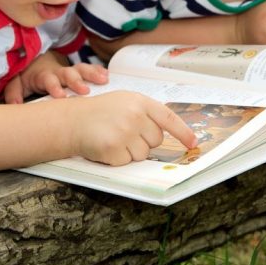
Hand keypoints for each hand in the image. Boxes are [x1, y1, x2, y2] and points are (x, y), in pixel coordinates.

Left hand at [3, 51, 108, 103]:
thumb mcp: (16, 82)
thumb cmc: (27, 75)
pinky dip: (98, 71)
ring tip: (104, 79)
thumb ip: (14, 92)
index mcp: (43, 75)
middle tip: (85, 90)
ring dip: (92, 74)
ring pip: (81, 69)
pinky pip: (89, 69)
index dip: (54, 87)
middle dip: (77, 81)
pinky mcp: (77, 71)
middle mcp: (58, 71)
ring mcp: (70, 70)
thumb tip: (14, 105)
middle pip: (68, 73)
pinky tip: (108, 75)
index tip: (61, 96)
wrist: (36, 59)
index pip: (49, 80)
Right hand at [68, 91, 196, 165]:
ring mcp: (124, 132)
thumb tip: (167, 131)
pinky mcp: (114, 149)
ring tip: (113, 138)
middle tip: (125, 133)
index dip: (183, 131)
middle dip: (143, 141)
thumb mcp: (125, 102)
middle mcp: (134, 115)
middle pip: (156, 141)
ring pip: (142, 155)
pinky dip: (117, 158)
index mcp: (140, 102)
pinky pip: (126, 162)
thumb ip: (146, 113)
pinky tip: (105, 147)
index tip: (193, 142)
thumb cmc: (100, 112)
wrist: (72, 120)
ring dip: (129, 151)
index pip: (168, 117)